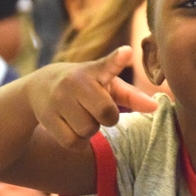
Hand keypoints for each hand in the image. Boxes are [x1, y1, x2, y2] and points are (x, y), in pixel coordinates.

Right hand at [27, 46, 157, 149]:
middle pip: (106, 114)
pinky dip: (77, 142)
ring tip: (80, 117)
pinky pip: (73, 142)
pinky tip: (71, 128)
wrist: (40, 87)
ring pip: (88, 131)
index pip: (108, 64)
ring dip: (89, 131)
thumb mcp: (107, 85)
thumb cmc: (84, 87)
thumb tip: (155, 107)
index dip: (117, 60)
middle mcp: (75, 82)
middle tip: (95, 110)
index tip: (126, 52)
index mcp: (94, 71)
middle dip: (106, 119)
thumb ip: (131, 95)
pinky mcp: (48, 117)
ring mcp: (59, 99)